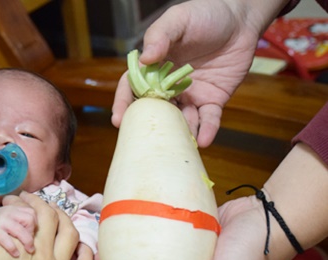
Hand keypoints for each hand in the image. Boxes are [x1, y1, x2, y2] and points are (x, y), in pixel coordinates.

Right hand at [0, 191, 93, 259]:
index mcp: (21, 244)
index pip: (28, 211)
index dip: (20, 201)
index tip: (10, 201)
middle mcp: (44, 255)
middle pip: (51, 218)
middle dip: (40, 204)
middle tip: (29, 202)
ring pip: (71, 236)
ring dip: (64, 219)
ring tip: (53, 215)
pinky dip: (85, 251)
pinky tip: (78, 245)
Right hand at [112, 0, 285, 146]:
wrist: (241, 18)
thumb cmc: (205, 14)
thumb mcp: (178, 19)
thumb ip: (160, 36)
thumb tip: (144, 59)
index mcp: (154, 67)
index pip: (132, 87)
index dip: (124, 103)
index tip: (118, 119)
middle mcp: (169, 85)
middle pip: (154, 110)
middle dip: (148, 126)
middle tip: (144, 140)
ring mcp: (190, 95)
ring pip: (180, 120)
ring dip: (178, 134)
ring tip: (176, 144)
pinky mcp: (213, 100)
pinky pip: (208, 119)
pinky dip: (206, 130)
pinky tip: (203, 140)